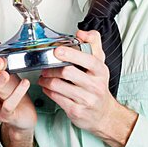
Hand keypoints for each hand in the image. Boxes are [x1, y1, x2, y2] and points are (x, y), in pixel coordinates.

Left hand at [38, 29, 137, 146]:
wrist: (104, 114)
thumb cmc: (98, 87)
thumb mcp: (100, 64)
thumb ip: (93, 44)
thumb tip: (81, 32)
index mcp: (101, 71)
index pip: (89, 59)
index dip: (72, 54)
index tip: (58, 50)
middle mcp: (95, 85)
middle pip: (69, 72)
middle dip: (52, 68)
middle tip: (45, 66)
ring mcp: (86, 99)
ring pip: (59, 86)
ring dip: (46, 80)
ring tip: (43, 77)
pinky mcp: (76, 111)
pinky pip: (57, 98)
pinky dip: (48, 91)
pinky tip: (47, 88)